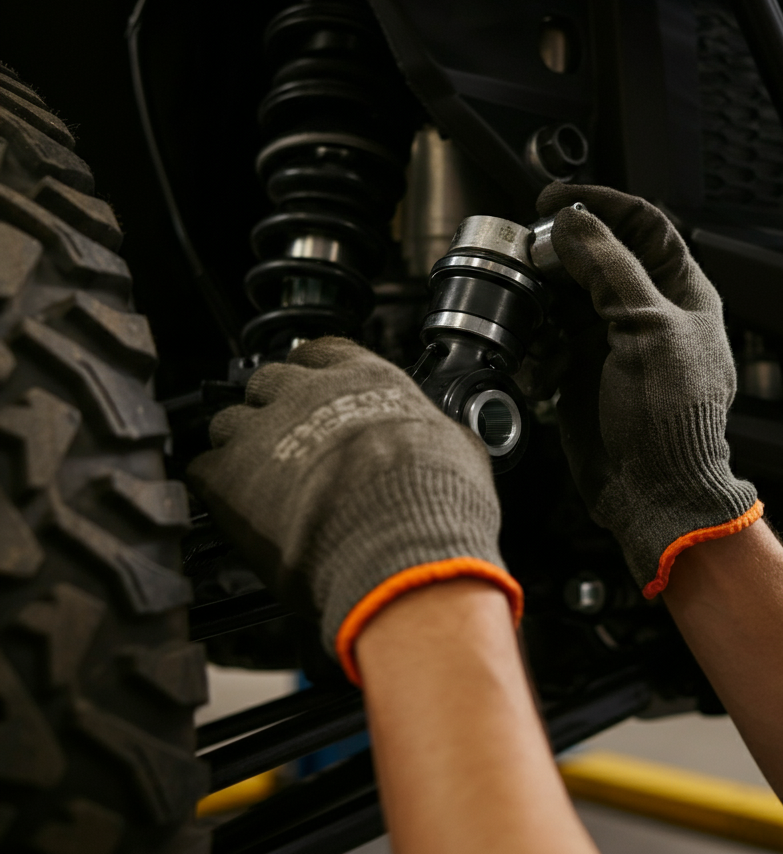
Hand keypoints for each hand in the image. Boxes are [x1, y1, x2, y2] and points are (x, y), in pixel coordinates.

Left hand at [187, 336, 520, 682]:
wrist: (401, 553)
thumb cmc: (435, 505)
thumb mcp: (459, 450)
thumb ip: (434, 432)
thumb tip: (442, 438)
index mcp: (365, 378)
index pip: (321, 351)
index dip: (313, 373)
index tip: (310, 389)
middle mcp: (309, 392)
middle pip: (267, 381)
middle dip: (272, 406)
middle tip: (284, 440)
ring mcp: (263, 430)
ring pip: (228, 421)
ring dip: (239, 446)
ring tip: (257, 480)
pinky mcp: (229, 478)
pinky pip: (201, 469)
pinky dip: (213, 487)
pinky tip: (232, 508)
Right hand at [536, 183, 760, 597]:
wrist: (655, 493)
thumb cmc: (671, 421)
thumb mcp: (645, 330)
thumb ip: (609, 269)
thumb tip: (574, 223)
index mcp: (679, 293)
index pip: (641, 225)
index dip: (600, 204)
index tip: (555, 200)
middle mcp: (646, 311)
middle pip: (596, 256)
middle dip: (560, 255)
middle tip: (530, 257)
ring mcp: (611, 340)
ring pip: (566, 296)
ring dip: (543, 302)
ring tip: (531, 314)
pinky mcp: (582, 369)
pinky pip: (550, 338)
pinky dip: (538, 346)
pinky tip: (543, 368)